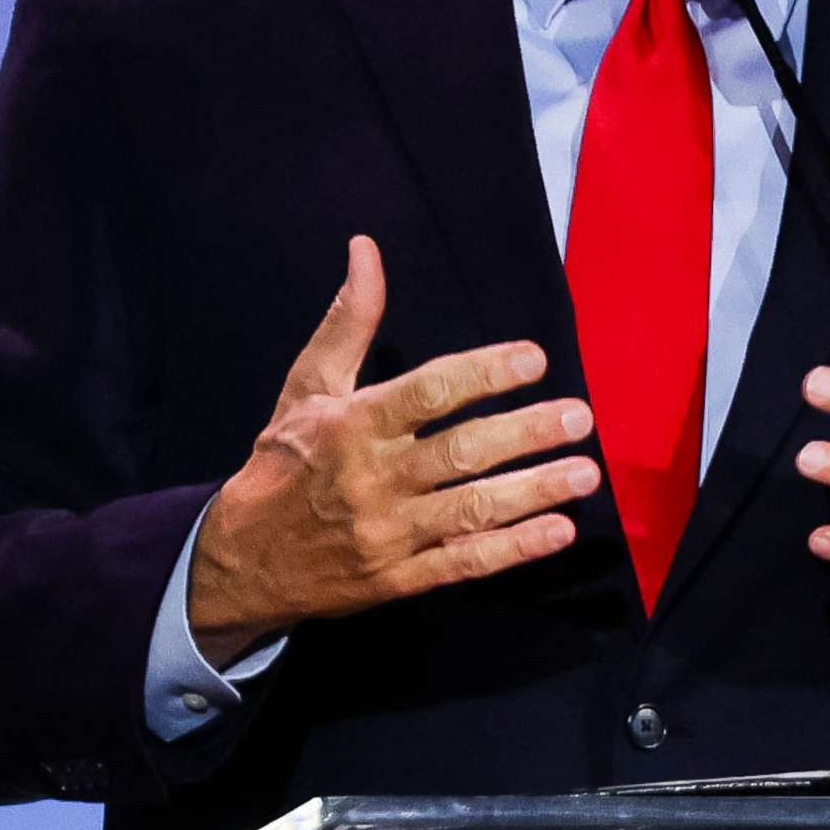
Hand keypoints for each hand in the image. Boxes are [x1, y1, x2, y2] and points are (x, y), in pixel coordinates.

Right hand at [187, 236, 598, 665]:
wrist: (242, 558)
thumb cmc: (286, 459)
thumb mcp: (308, 385)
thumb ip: (349, 320)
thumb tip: (366, 249)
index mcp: (352, 424)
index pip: (427, 393)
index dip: (483, 374)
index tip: (535, 359)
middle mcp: (372, 478)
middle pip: (460, 453)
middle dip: (526, 434)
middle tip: (580, 417)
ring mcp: (387, 533)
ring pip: (471, 510)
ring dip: (534, 491)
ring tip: (586, 474)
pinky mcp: (398, 580)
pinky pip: (463, 563)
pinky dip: (513, 549)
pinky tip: (558, 531)